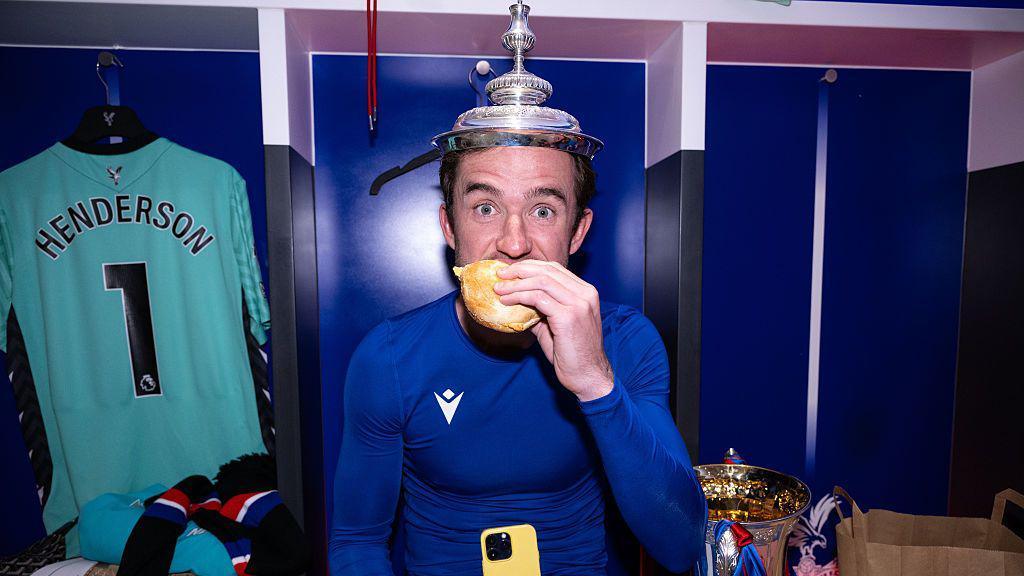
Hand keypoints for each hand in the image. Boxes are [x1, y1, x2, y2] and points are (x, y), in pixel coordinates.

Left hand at [494, 260, 613, 401]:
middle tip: (500, 276)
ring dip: (516, 284)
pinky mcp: (568, 317)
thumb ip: (540, 310)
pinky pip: (538, 298)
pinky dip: (519, 297)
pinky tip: (507, 302)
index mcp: (585, 292)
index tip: (510, 272)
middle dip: (520, 270)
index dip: (530, 267)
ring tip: (499, 289)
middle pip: (547, 270)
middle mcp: (585, 294)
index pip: (555, 269)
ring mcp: (579, 304)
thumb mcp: (555, 325)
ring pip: (541, 281)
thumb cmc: (572, 354)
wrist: (587, 376)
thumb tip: (517, 301)